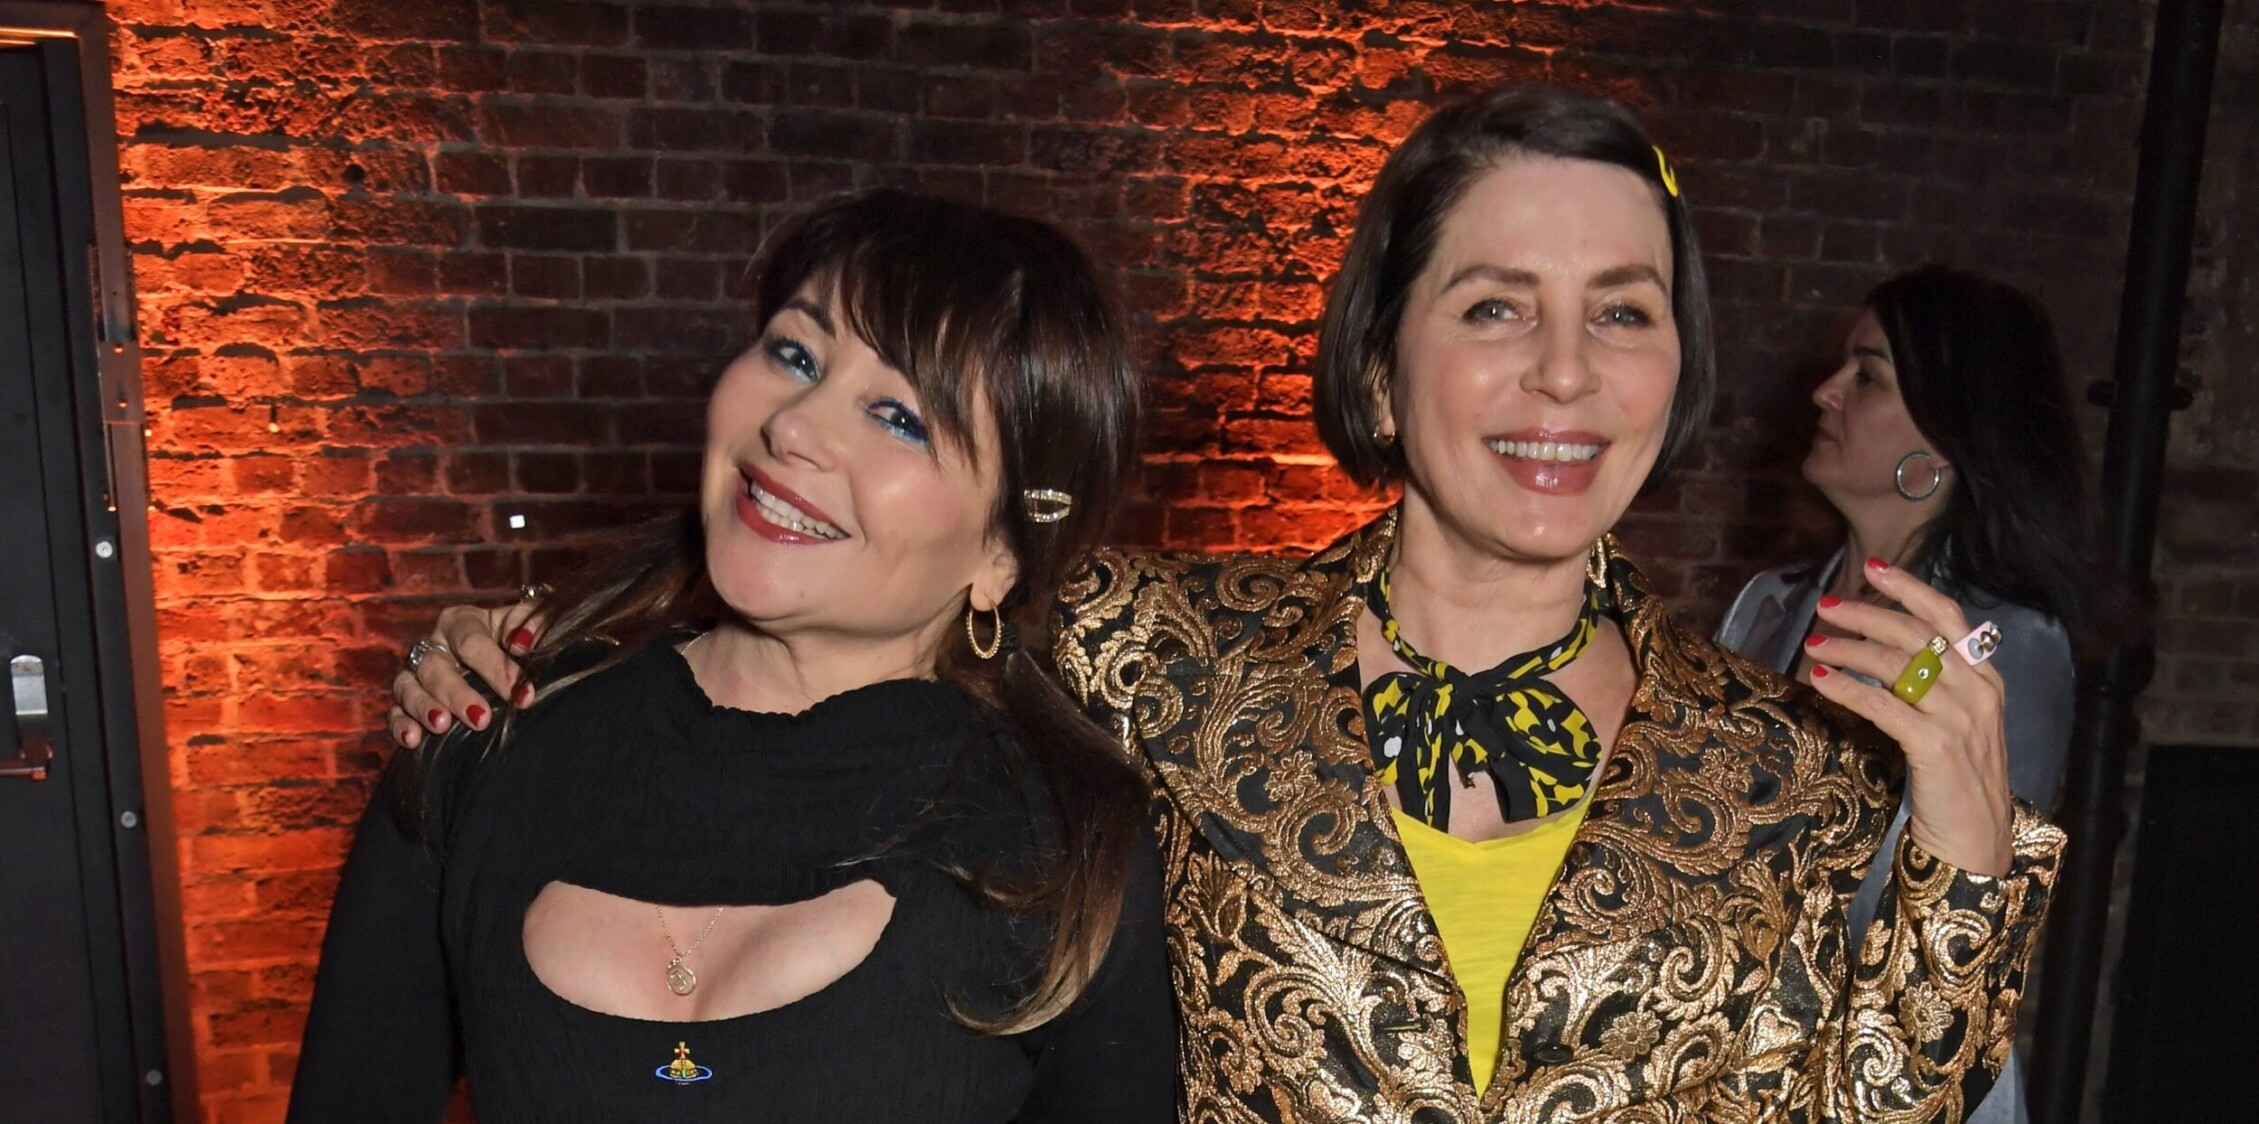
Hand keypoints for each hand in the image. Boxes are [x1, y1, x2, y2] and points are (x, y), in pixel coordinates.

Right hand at [386, 600, 544, 748]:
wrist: (507, 655)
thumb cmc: (517, 638)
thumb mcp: (528, 621)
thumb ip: (531, 623)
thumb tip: (521, 644)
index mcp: (462, 621)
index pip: (471, 641)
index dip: (496, 667)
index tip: (523, 696)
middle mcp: (434, 645)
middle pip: (434, 666)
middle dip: (457, 693)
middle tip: (481, 718)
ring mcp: (417, 673)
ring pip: (408, 687)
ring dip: (423, 707)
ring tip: (442, 726)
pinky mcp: (406, 701)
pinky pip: (394, 712)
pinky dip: (400, 725)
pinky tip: (412, 740)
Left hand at [1804, 557, 2014, 876]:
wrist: (1975, 841)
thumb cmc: (1955, 781)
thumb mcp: (1954, 722)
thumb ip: (1933, 683)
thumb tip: (1882, 647)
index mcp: (1986, 679)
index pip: (1948, 616)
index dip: (1910, 588)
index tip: (1873, 568)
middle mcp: (1979, 691)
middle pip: (1915, 633)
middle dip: (1865, 613)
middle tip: (1826, 606)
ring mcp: (1961, 719)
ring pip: (1897, 664)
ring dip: (1848, 648)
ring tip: (1814, 643)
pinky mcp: (1937, 747)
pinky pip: (1884, 704)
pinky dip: (1847, 687)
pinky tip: (1821, 679)